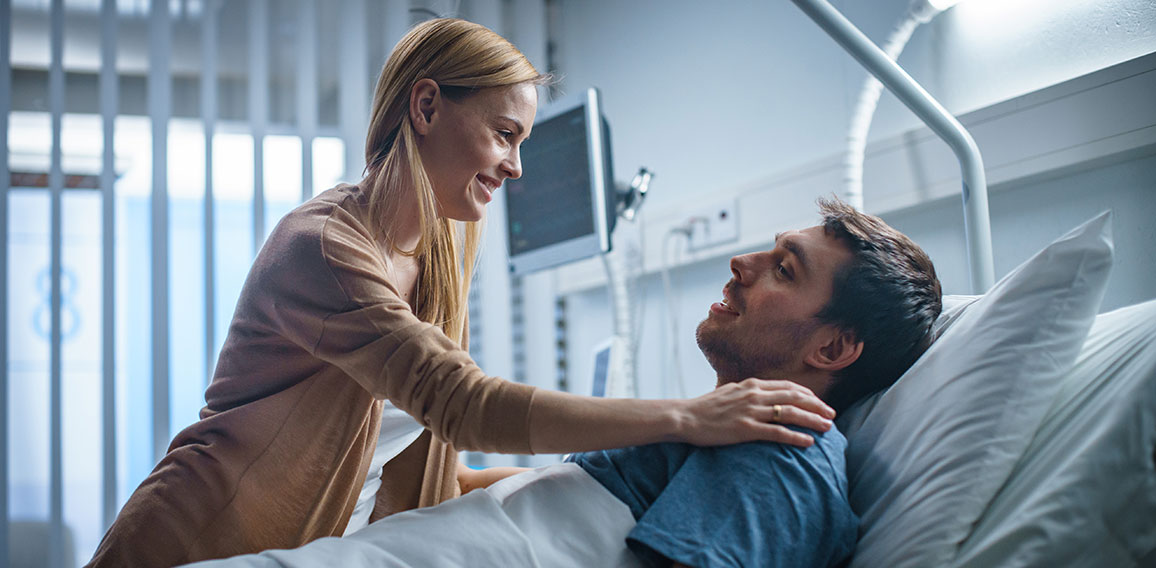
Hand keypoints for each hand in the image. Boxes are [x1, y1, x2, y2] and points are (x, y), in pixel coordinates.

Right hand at [675, 378, 835, 447]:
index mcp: (751, 385)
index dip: (807, 395)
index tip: (820, 403)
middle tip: (832, 415)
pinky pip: (776, 432)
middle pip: (794, 397)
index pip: (787, 386)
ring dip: (812, 420)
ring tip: (827, 428)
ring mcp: (750, 411)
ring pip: (790, 413)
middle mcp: (754, 395)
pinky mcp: (745, 429)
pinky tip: (808, 442)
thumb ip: (747, 393)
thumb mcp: (729, 393)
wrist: (685, 417)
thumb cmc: (705, 408)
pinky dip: (795, 436)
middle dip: (817, 406)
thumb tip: (761, 396)